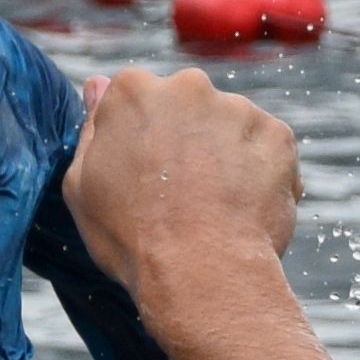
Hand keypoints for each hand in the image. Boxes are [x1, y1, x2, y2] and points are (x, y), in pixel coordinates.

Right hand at [61, 69, 297, 311]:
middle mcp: (188, 87)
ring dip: (224, 155)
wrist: (201, 273)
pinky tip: (243, 209)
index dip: (141, 139)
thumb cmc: (132, 237)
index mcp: (133, 91)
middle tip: (182, 193)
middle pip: (186, 106)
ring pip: (230, 126)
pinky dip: (260, 173)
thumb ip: (92, 128)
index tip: (145, 173)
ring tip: (215, 207)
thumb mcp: (82, 186)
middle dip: (186, 140)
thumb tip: (99, 86)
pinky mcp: (277, 135)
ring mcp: (238, 109)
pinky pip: (267, 149)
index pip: (137, 100)